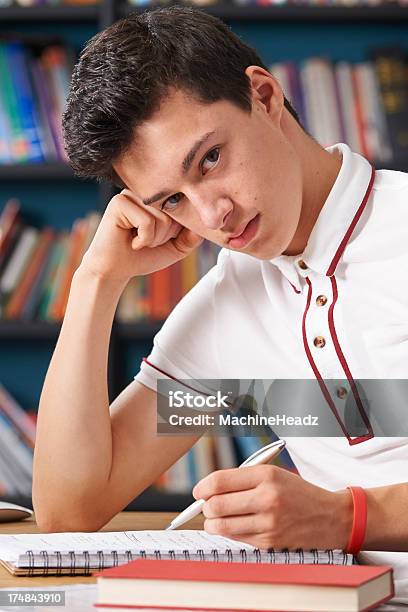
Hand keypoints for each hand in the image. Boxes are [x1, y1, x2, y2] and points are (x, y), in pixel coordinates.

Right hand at [80, 189, 202, 282]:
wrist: (115, 270)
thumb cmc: (143, 256)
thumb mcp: (176, 247)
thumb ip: (192, 236)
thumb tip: (206, 223)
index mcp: (158, 198)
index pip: (183, 206)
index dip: (178, 229)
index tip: (163, 239)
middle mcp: (145, 192)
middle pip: (174, 213)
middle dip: (165, 236)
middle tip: (147, 241)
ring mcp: (132, 194)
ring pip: (162, 218)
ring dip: (153, 239)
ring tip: (138, 241)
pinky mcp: (119, 202)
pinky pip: (147, 222)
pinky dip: (143, 239)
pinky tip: (131, 241)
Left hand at [192, 465, 352, 550]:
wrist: (330, 516)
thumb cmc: (297, 492)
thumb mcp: (272, 474)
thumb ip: (240, 480)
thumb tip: (207, 491)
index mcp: (266, 475)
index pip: (219, 481)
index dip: (202, 487)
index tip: (198, 491)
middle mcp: (267, 498)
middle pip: (216, 505)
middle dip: (205, 507)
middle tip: (208, 505)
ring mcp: (268, 523)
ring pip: (221, 526)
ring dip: (213, 523)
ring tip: (218, 518)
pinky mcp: (269, 542)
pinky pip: (236, 538)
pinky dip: (230, 533)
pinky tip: (239, 525)